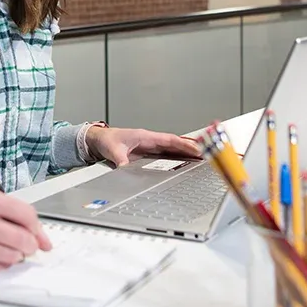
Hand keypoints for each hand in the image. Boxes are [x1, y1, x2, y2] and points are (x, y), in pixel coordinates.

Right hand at [0, 187, 51, 270]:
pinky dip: (2, 262)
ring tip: (4, 245)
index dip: (38, 228)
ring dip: (16, 254)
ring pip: (13, 256)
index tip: (40, 235)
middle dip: (30, 244)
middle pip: (22, 238)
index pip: (25, 214)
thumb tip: (43, 239)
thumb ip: (17, 215)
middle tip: (27, 243)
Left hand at [86, 125, 202, 166]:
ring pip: (172, 148)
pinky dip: (177, 156)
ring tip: (202, 158)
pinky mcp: (148, 151)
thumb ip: (122, 161)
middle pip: (175, 144)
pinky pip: (166, 153)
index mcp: (145, 136)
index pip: (169, 140)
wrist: (98, 140)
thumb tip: (126, 169)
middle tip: (208, 154)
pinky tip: (185, 162)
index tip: (197, 148)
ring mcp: (150, 145)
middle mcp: (150, 139)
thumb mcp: (114, 152)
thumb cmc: (107, 141)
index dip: (184, 144)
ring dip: (186, 152)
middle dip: (191, 148)